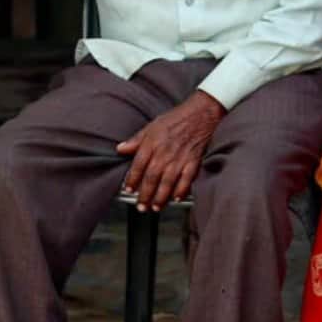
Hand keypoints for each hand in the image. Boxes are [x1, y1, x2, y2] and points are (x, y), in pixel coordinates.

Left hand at [117, 91, 226, 210]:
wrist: (201, 113)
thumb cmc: (176, 119)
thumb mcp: (151, 126)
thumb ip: (136, 140)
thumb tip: (120, 149)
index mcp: (151, 144)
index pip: (138, 166)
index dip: (132, 180)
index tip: (128, 190)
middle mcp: (164, 153)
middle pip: (151, 178)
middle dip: (144, 194)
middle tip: (140, 206)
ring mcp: (180, 158)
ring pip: (167, 182)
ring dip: (160, 197)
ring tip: (154, 207)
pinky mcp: (194, 161)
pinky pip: (187, 179)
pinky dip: (181, 190)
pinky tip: (175, 199)